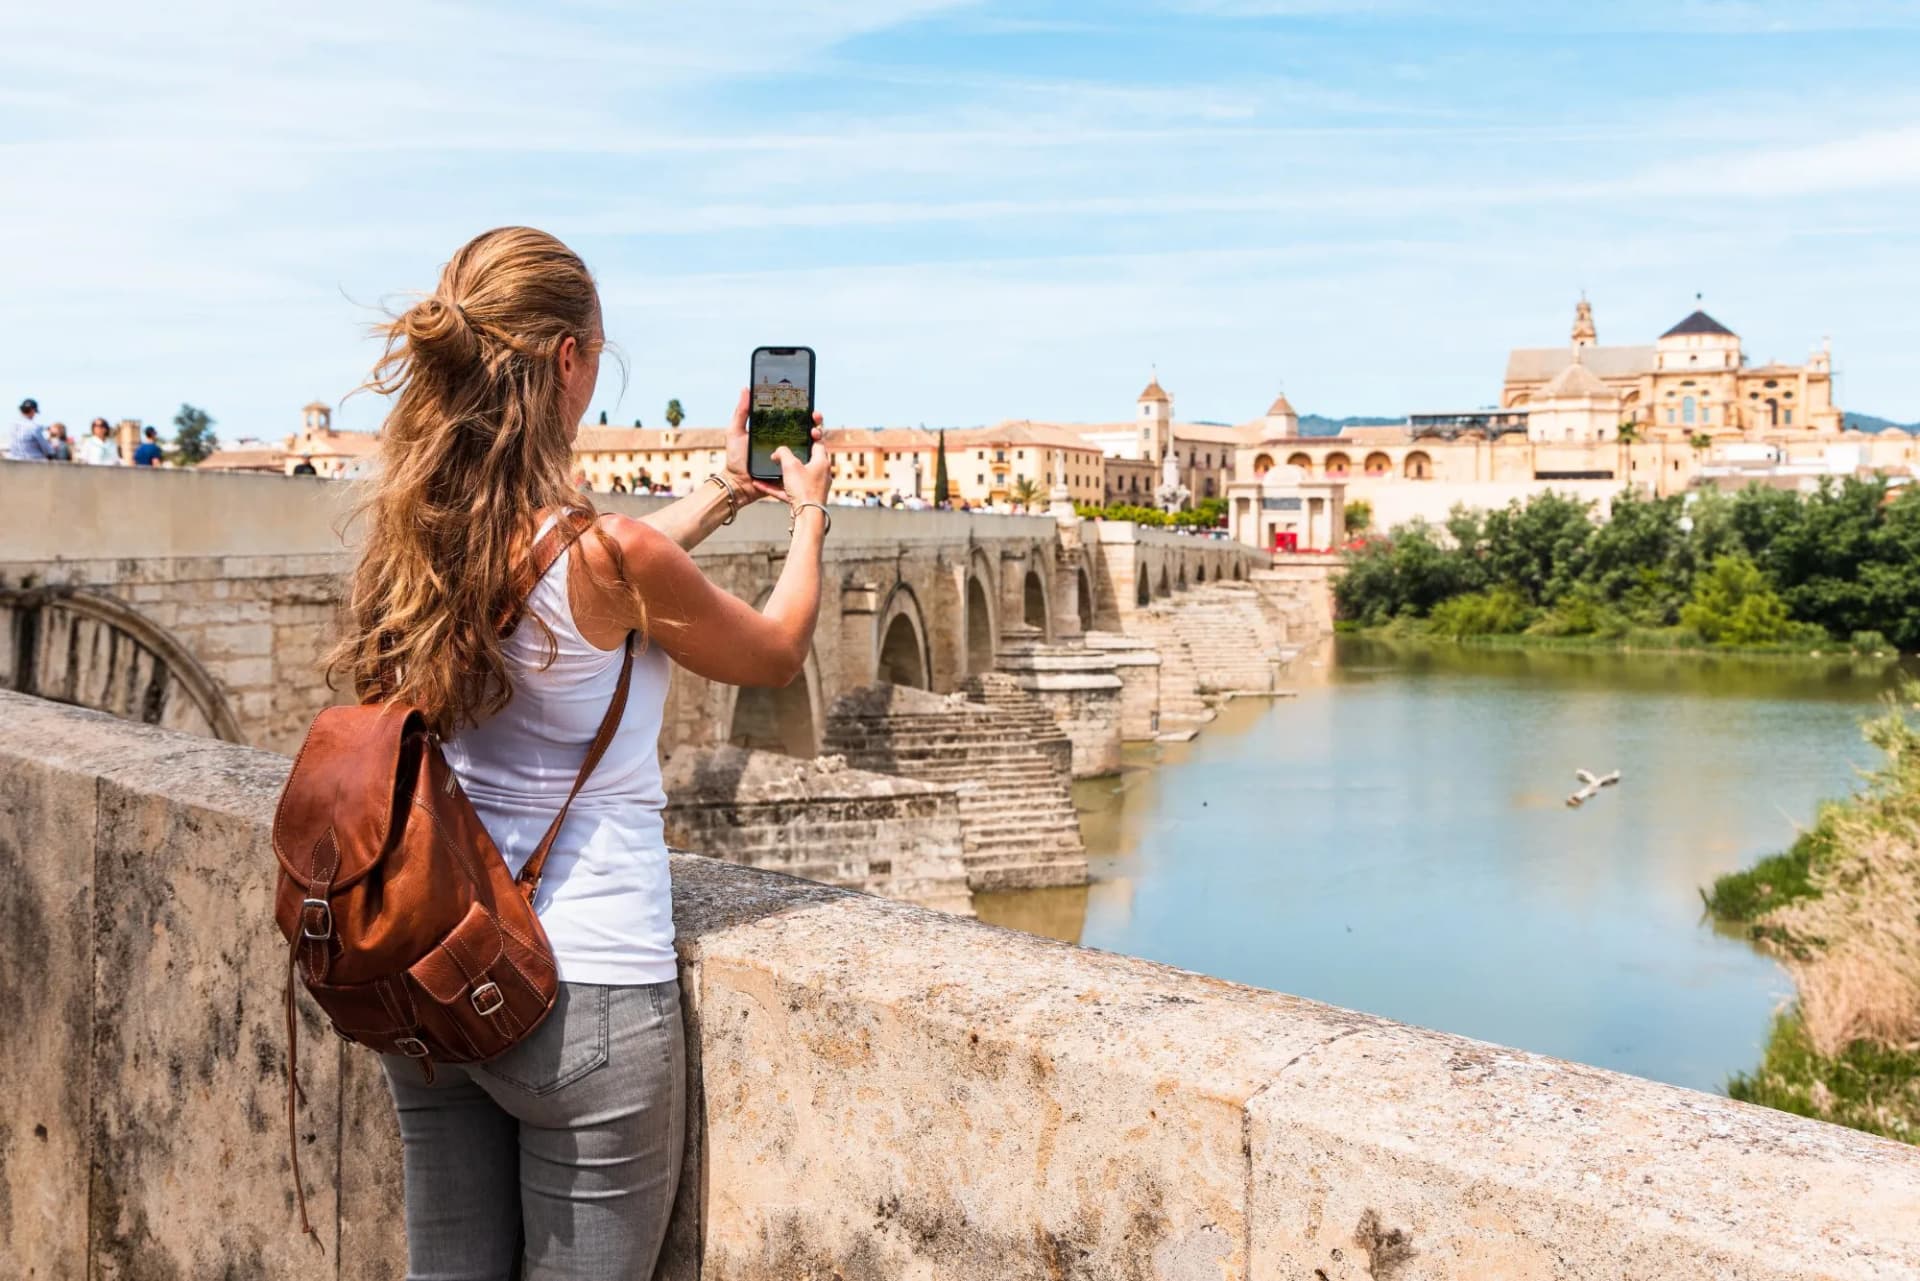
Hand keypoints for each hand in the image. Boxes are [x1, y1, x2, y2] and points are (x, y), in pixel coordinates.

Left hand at [724, 388, 828, 503]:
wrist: (739, 484)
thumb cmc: (736, 458)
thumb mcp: (735, 431)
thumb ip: (741, 411)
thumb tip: (746, 388)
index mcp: (773, 432)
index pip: (791, 418)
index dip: (802, 411)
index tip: (808, 405)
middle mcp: (783, 442)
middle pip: (804, 429)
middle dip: (814, 422)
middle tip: (815, 417)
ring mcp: (789, 457)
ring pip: (809, 445)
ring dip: (816, 436)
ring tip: (815, 433)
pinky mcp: (792, 471)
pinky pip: (805, 463)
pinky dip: (813, 456)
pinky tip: (816, 448)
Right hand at [774, 424, 831, 509]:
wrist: (808, 517)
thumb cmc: (803, 489)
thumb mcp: (790, 465)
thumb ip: (783, 452)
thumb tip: (778, 451)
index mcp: (822, 461)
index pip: (818, 442)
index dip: (812, 432)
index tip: (807, 426)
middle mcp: (820, 473)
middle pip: (807, 457)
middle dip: (794, 452)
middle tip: (784, 446)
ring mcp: (813, 487)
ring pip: (795, 474)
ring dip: (782, 470)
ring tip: (770, 464)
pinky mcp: (804, 498)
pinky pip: (787, 489)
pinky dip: (775, 486)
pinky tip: (760, 485)